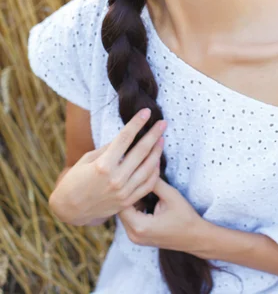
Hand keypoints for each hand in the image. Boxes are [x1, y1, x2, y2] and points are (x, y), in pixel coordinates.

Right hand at [49, 109, 166, 224]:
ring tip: (162, 139)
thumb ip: (107, 149)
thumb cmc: (75, 180)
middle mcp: (115, 179)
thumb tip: (124, 137)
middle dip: (154, 134)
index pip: (125, 138)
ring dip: (157, 152)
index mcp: (103, 165)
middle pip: (141, 151)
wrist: (70, 209)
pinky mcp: (127, 202)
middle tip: (163, 123)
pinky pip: (147, 185)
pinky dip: (155, 172)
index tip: (146, 112)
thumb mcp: (86, 159)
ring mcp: (123, 192)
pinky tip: (157, 161)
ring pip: (148, 168)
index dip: (137, 123)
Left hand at [117, 177, 204, 253]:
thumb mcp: (170, 195)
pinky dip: (134, 206)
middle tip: (131, 175)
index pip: (121, 201)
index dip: (124, 185)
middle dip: (125, 191)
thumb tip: (144, 164)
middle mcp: (133, 235)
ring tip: (137, 183)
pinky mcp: (139, 237)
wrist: (196, 238)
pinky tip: (142, 195)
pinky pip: (129, 218)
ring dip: (129, 199)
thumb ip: (153, 181)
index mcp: (139, 226)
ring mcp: (135, 238)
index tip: (129, 172)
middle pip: (120, 208)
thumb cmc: (185, 217)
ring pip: (124, 213)